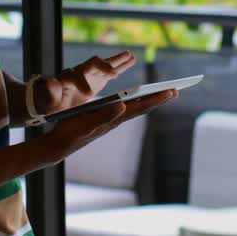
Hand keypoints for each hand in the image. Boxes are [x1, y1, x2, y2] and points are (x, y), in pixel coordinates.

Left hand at [37, 51, 137, 114]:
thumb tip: (51, 81)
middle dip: (103, 67)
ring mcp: (90, 72)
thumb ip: (51, 93)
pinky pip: (111, 68)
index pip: (75, 76)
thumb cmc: (51, 101)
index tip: (88, 93)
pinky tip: (131, 59)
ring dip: (116, 60)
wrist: (54, 98)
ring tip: (130, 56)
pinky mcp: (98, 76)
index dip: (82, 83)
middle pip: (92, 63)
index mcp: (68, 78)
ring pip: (104, 63)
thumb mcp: (49, 101)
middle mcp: (80, 71)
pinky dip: (121, 64)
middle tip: (113, 73)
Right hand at [46, 89, 177, 157]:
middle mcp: (116, 119)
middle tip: (176, 90)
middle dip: (159, 98)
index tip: (172, 91)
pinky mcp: (104, 119)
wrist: (60, 145)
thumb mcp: (87, 123)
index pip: (140, 106)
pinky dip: (137, 102)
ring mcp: (111, 119)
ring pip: (136, 108)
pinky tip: (138, 100)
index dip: (156, 98)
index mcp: (114, 118)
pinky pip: (126, 109)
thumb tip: (123, 106)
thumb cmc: (71, 133)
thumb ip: (104, 115)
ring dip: (150, 100)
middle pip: (142, 107)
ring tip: (163, 93)